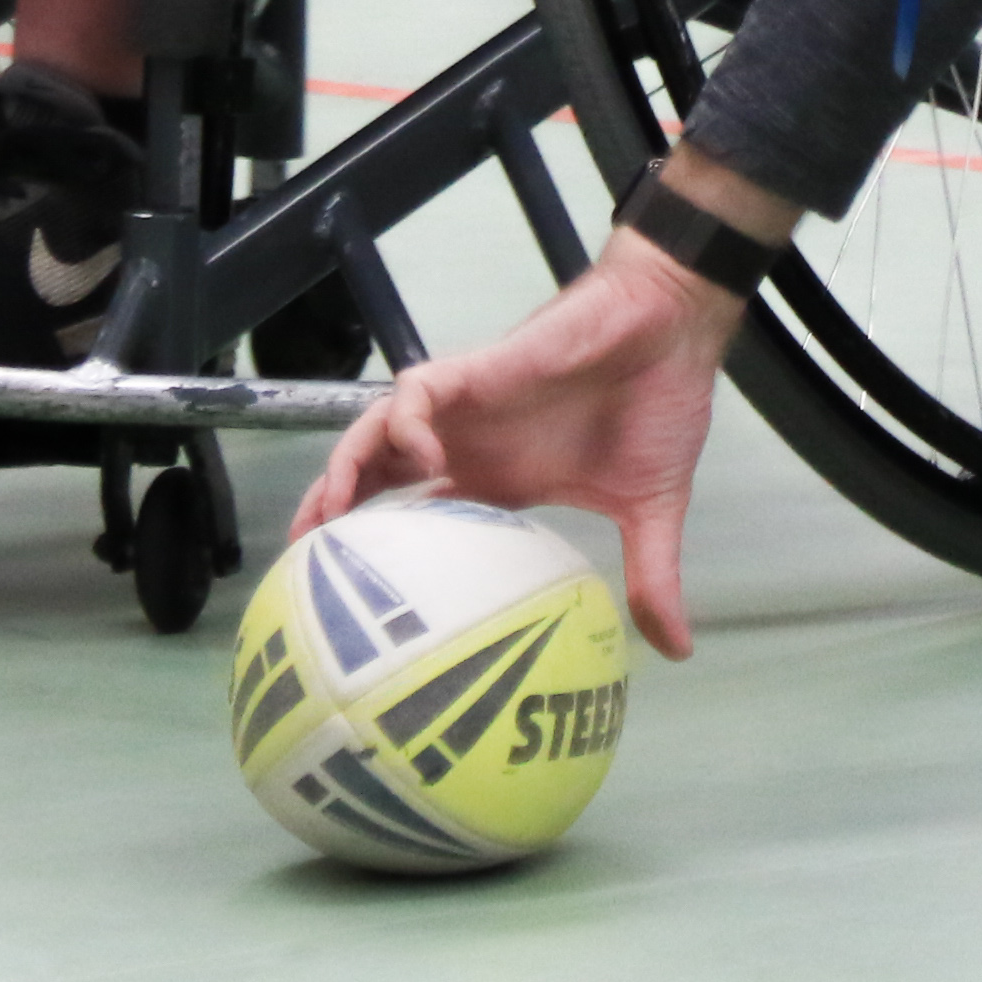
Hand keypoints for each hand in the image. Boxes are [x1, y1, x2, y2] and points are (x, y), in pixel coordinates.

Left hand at [294, 226, 748, 655]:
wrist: (671, 330)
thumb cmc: (656, 406)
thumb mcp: (651, 508)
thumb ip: (653, 576)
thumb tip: (679, 651)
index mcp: (498, 482)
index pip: (414, 521)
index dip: (376, 552)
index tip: (347, 603)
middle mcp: (467, 448)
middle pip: (373, 478)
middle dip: (331, 514)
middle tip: (303, 569)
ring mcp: (465, 410)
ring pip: (376, 433)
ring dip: (346, 470)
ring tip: (328, 519)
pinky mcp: (473, 373)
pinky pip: (413, 395)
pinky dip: (404, 427)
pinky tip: (422, 464)